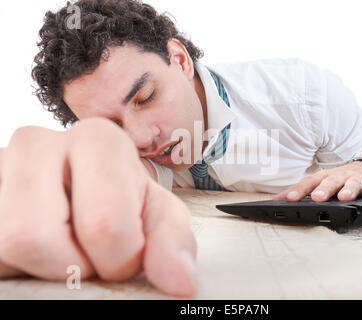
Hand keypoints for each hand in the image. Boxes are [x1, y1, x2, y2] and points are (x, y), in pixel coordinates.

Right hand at [0, 118, 196, 296]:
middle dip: (72, 264)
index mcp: (97, 140)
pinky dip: (18, 264)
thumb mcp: (158, 217)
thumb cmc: (125, 201)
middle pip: (36, 236)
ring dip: (42, 266)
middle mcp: (39, 142)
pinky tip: (43, 246)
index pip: (103, 224)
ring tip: (65, 249)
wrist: (85, 187)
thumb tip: (179, 282)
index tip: (124, 254)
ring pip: (5, 244)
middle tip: (91, 254)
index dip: (118, 259)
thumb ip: (172, 244)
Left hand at [273, 161, 361, 201]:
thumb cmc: (342, 183)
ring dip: (330, 189)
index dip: (294, 191)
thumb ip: (307, 197)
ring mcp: (349, 178)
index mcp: (321, 178)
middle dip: (311, 190)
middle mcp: (334, 176)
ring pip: (339, 182)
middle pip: (320, 182)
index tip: (282, 199)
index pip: (305, 184)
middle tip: (304, 198)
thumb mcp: (325, 188)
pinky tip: (347, 197)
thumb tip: (282, 204)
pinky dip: (353, 190)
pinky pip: (359, 184)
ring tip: (327, 198)